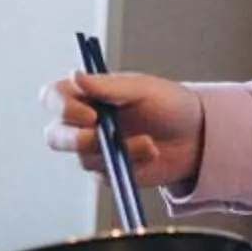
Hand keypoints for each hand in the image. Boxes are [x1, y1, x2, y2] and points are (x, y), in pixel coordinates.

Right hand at [40, 69, 205, 189]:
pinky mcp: (108, 173)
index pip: (54, 98)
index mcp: (86, 95)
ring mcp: (94, 151)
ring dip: (118, 151)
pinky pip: (105, 176)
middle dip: (76, 140)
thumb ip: (107, 86)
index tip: (90, 115)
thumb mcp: (141, 89)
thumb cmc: (169, 104)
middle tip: (103, 138)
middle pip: (55, 136)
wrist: (197, 137)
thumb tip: (75, 74)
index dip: (62, 108)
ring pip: (84, 159)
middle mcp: (83, 124)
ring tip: (149, 144)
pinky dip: (129, 165)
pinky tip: (150, 155)